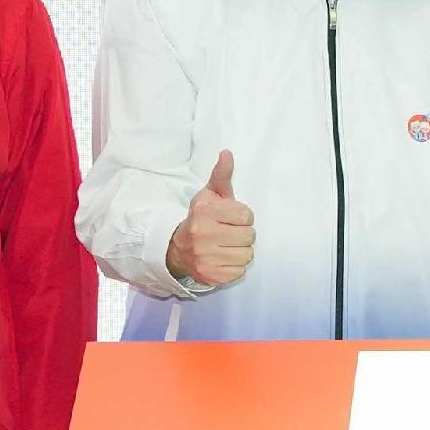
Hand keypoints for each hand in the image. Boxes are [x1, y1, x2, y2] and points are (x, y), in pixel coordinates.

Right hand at [167, 149, 252, 287]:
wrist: (180, 248)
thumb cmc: (202, 218)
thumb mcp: (211, 195)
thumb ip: (222, 175)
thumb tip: (227, 153)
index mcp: (204, 211)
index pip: (247, 216)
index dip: (242, 217)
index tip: (230, 218)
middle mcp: (203, 235)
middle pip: (249, 236)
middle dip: (242, 234)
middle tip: (228, 233)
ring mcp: (205, 257)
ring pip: (247, 255)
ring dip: (241, 251)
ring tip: (226, 246)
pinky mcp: (211, 276)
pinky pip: (240, 271)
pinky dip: (235, 266)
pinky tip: (223, 258)